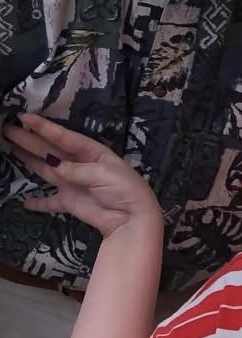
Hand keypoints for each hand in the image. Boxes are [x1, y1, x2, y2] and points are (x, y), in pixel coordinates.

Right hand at [3, 112, 162, 237]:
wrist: (132, 221)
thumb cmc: (124, 190)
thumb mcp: (102, 173)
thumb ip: (76, 169)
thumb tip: (55, 166)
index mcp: (91, 152)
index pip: (63, 136)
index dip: (43, 127)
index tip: (23, 116)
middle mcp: (79, 165)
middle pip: (50, 149)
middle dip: (29, 139)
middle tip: (6, 128)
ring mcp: (73, 183)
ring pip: (45, 169)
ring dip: (28, 159)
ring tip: (9, 147)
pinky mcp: (70, 202)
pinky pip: (51, 201)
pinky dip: (39, 203)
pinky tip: (25, 201)